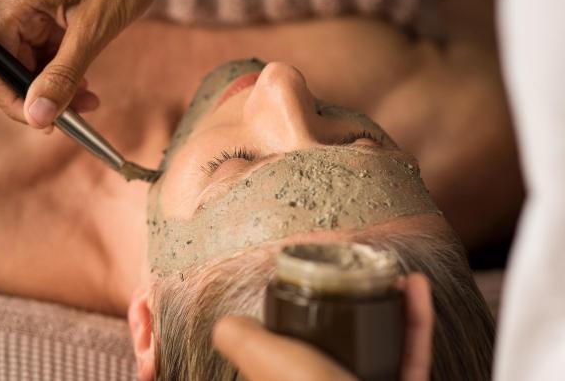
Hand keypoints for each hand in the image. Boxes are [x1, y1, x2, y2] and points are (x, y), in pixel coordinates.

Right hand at [0, 0, 193, 128]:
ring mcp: (34, 8)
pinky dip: (64, 71)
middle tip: (74, 116)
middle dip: (40, 96)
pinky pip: (47, 51)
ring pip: (31, 62)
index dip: (12, 99)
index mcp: (18, 2)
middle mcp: (18, 4)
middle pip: (10, 66)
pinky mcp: (51, 12)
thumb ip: (63, 75)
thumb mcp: (93, 31)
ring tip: (88, 101)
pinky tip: (85, 82)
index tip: (43, 122)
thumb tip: (38, 115)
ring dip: (55, 87)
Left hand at [213, 273, 433, 380]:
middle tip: (366, 277)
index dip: (311, 311)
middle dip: (361, 302)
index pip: (301, 344)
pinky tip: (417, 289)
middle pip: (350, 338)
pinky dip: (417, 320)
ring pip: (387, 341)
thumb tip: (226, 323)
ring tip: (396, 275)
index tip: (323, 281)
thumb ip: (241, 340)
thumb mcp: (265, 359)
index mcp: (296, 378)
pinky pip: (415, 352)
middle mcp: (332, 380)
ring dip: (395, 303)